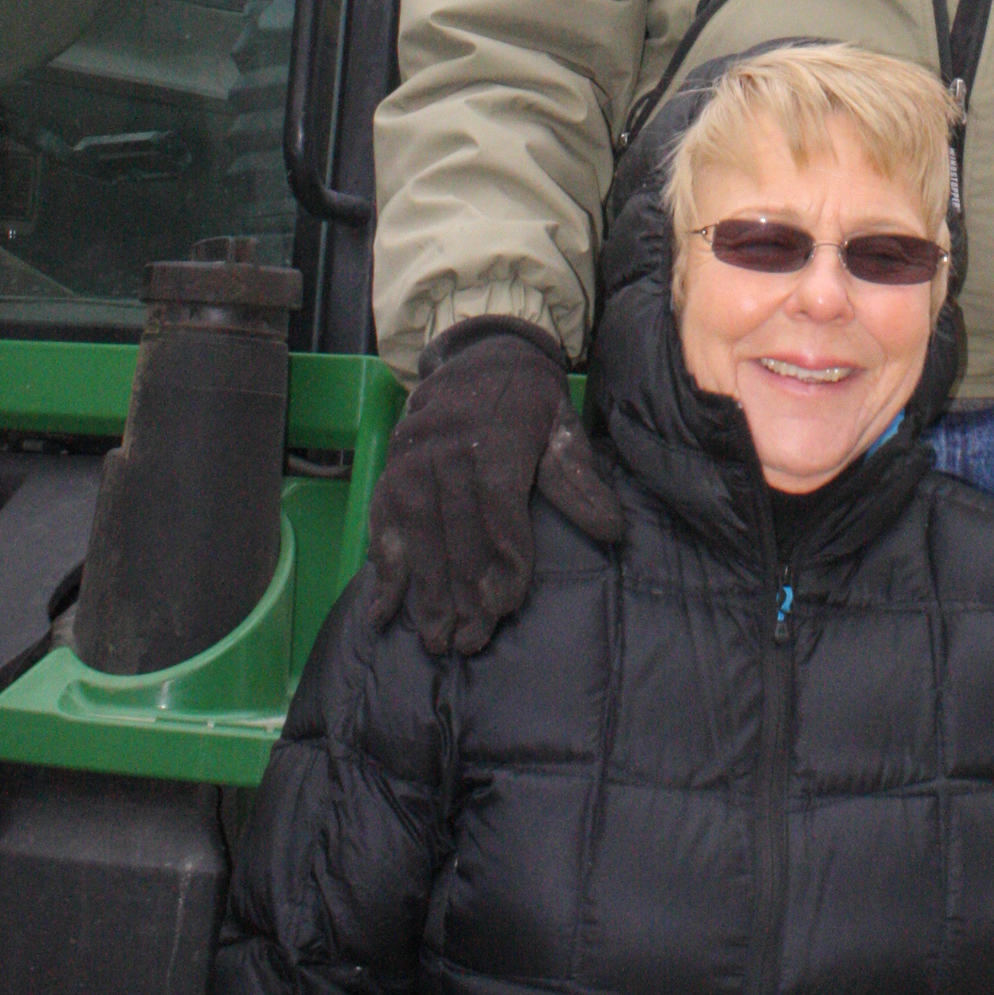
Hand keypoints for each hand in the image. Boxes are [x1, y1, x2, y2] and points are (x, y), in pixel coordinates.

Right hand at [368, 318, 621, 655]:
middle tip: (471, 642)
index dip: (503, 559)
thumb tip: (611, 531)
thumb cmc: (530, 401)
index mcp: (495, 439)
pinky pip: (382, 524)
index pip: (497, 509)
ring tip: (437, 640)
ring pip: (417, 535)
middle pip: (455, 532)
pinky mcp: (390, 470)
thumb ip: (579, 479)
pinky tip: (384, 612)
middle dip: (464, 592)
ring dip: (425, 592)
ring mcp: (412, 461)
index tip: (508, 603)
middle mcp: (446, 450)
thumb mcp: (562, 427)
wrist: (481, 352)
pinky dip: (382, 569)